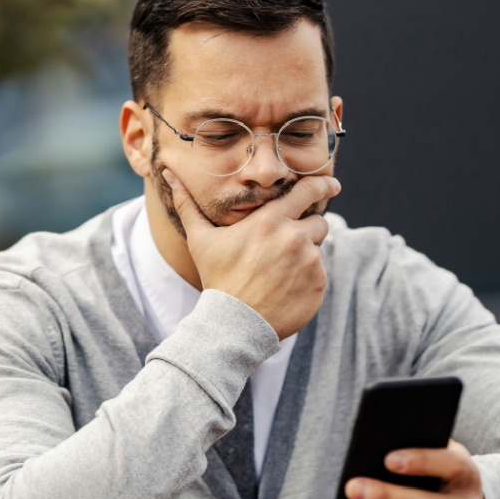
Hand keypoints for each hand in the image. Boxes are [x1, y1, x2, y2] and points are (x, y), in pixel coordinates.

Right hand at [161, 167, 337, 338]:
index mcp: (271, 220)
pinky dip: (307, 277)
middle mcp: (295, 237)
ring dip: (305, 254)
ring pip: (318, 248)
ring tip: (279, 271)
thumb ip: (187, 204)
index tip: (332, 184)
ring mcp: (310, 262)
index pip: (308, 191)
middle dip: (306, 229)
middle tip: (283, 247)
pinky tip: (285, 288)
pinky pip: (320, 273)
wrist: (234, 324)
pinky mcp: (319, 284)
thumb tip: (167, 174)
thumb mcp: (201, 239)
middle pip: (318, 221)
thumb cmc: (217, 279)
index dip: (322, 184)